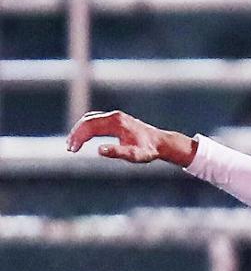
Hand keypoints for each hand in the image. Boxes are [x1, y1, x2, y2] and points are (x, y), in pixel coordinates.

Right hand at [66, 110, 196, 166]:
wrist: (160, 142)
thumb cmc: (148, 150)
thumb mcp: (134, 155)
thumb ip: (117, 152)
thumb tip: (98, 150)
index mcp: (115, 122)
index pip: (90, 126)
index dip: (79, 137)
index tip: (73, 150)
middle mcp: (113, 116)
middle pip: (87, 121)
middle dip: (76, 134)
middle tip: (70, 148)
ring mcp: (114, 116)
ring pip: (90, 119)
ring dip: (80, 130)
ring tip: (73, 144)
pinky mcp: (116, 120)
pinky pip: (96, 120)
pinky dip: (87, 127)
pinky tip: (84, 137)